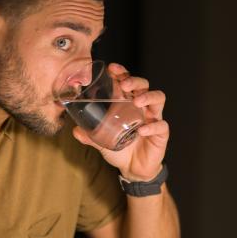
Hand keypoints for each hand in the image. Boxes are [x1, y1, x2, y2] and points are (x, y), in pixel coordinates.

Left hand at [72, 63, 168, 181]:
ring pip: (158, 98)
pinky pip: (161, 125)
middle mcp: (142, 107)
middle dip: (135, 81)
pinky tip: (142, 130)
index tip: (112, 68)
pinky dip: (152, 126)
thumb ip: (89, 135)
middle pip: (144, 85)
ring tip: (137, 101)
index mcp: (128, 104)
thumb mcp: (101, 141)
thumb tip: (75, 130)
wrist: (133, 169)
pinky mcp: (161, 133)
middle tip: (124, 85)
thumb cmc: (120, 149)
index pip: (127, 82)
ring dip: (148, 96)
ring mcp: (153, 118)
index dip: (122, 72)